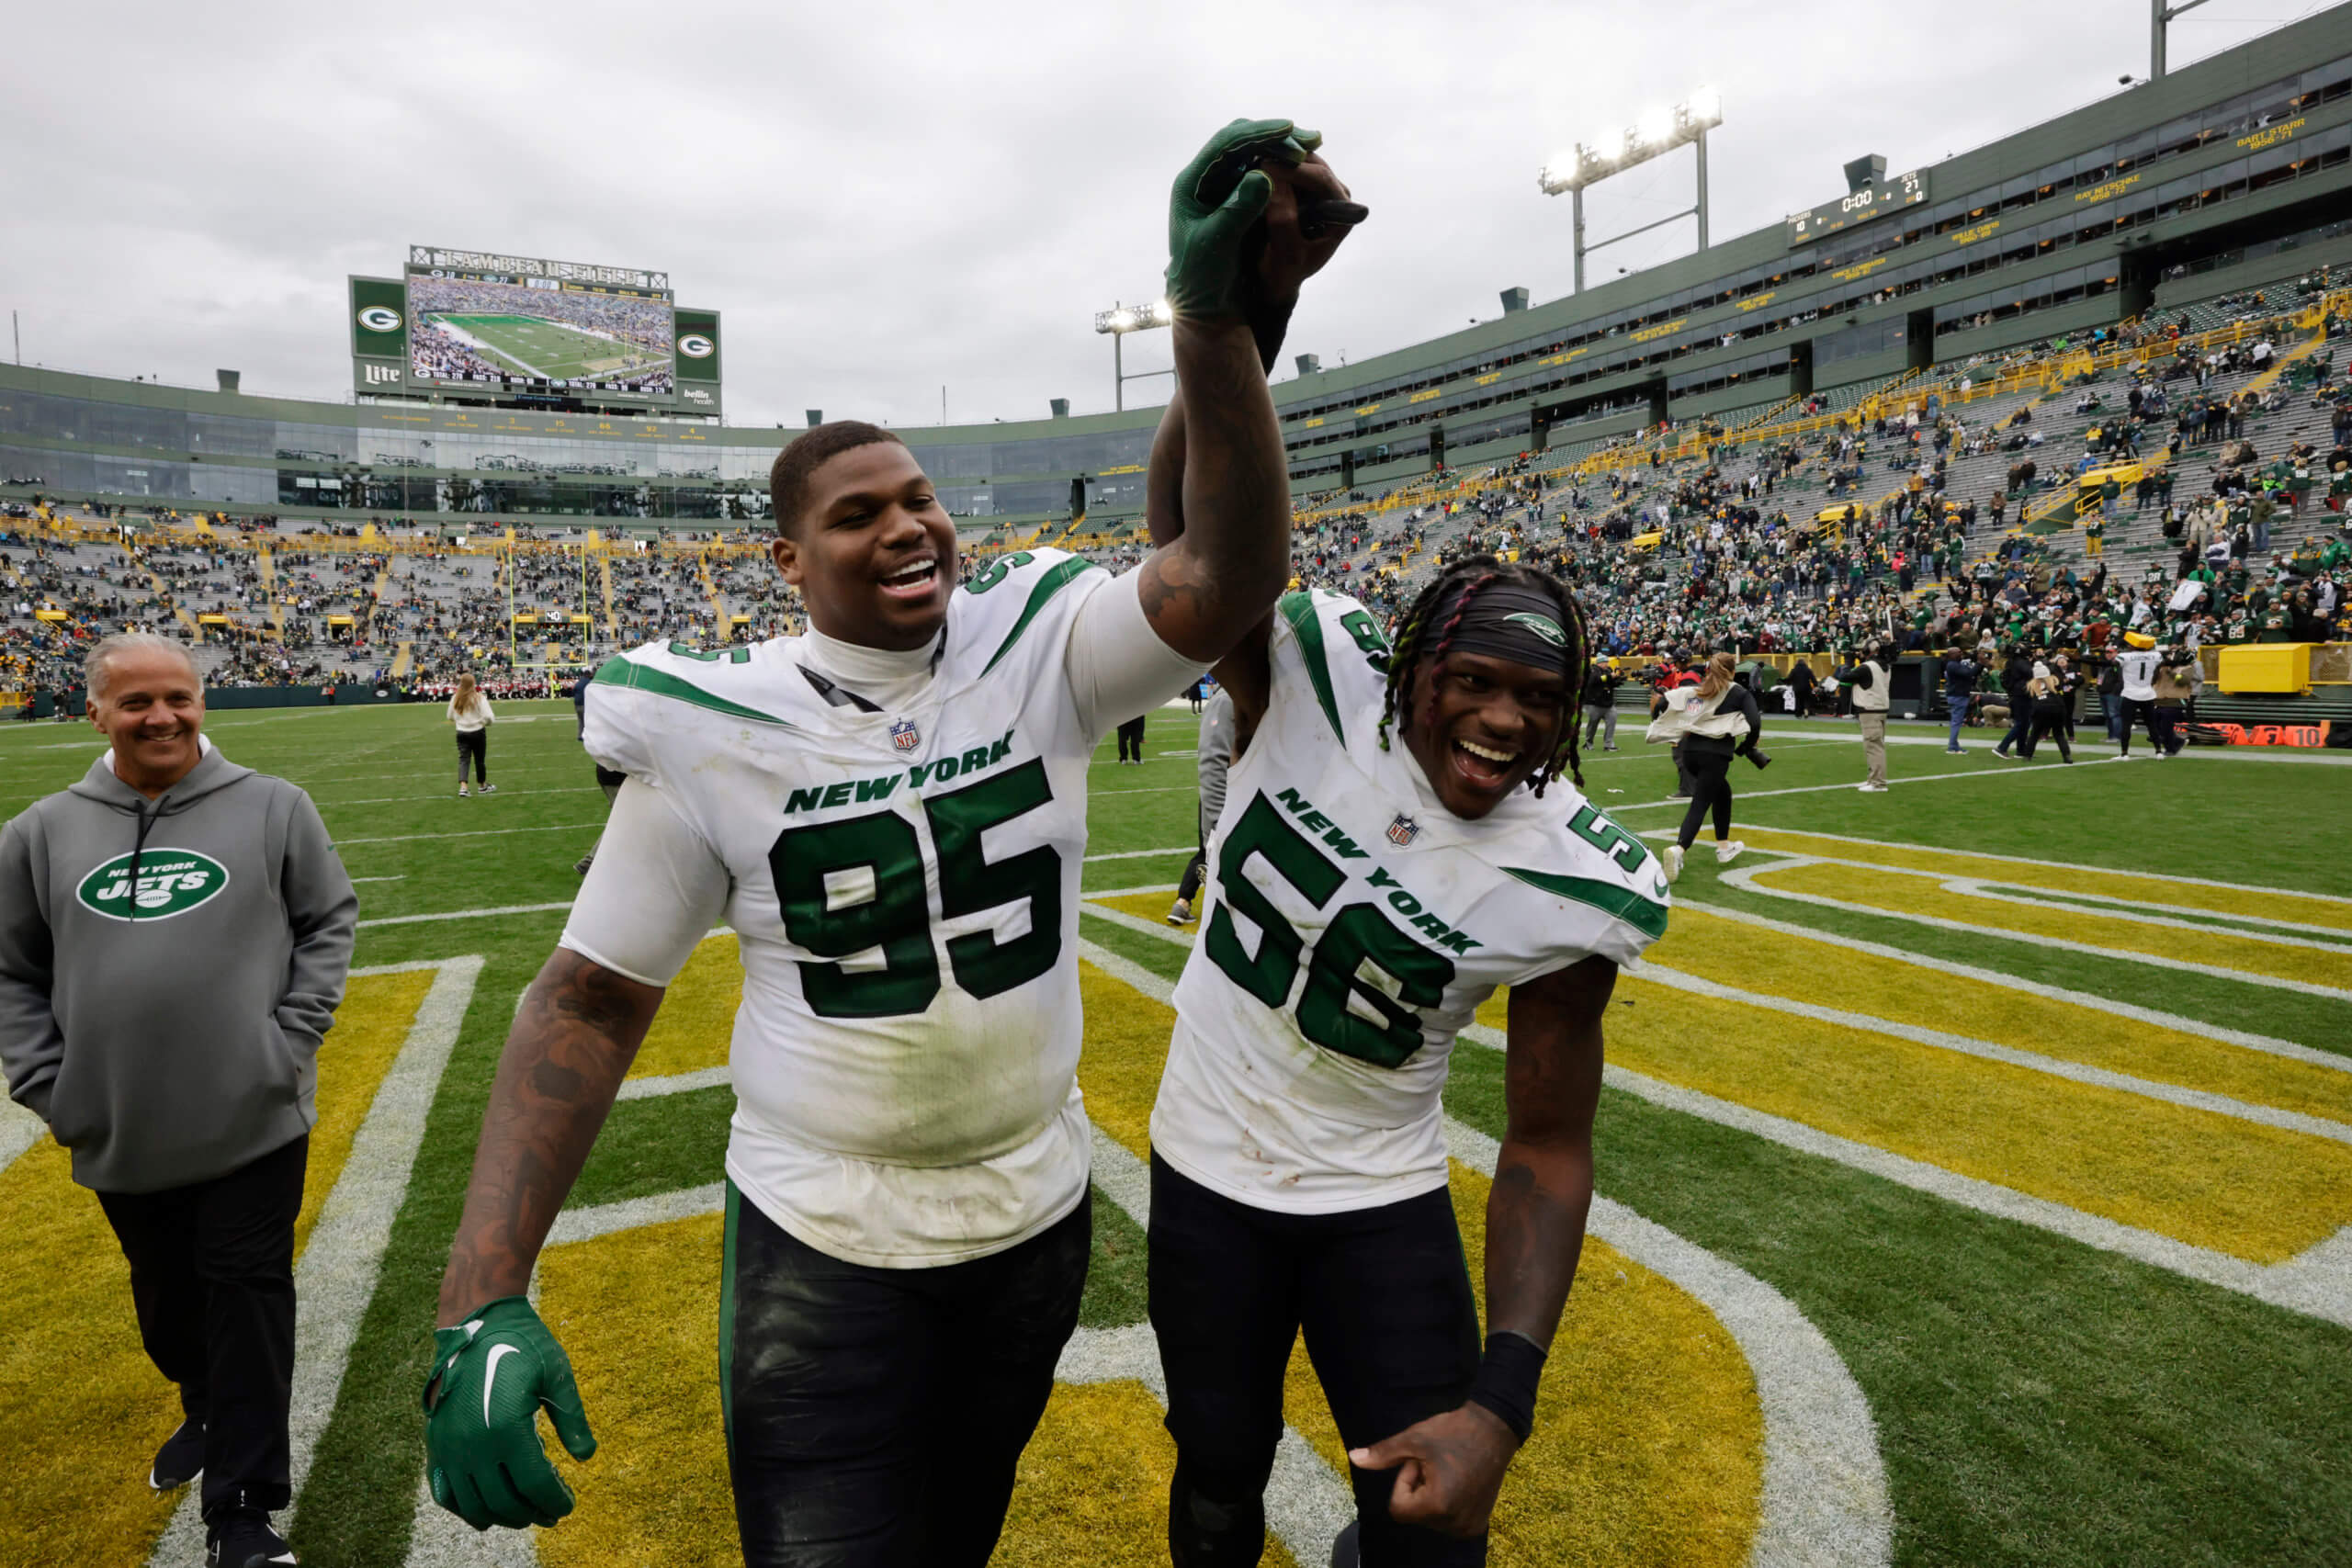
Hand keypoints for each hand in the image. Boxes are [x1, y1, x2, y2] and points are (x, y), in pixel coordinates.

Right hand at [422, 1297, 596, 1530]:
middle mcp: (473, 1445)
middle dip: (532, 1513)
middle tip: (551, 1513)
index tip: (568, 1504)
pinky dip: (464, 1508)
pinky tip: (485, 1510)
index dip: (554, 1500)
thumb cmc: (522, 1345)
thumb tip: (586, 1456)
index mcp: (507, 1428)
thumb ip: (572, 1420)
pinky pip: (445, 1492)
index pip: (534, 1484)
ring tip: (524, 1513)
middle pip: (504, 1502)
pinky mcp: (436, 1443)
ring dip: (501, 1516)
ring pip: (473, 1504)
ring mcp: (450, 1447)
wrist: (476, 1322)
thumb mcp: (557, 1376)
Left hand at [1165, 118, 1312, 320]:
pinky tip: (1305, 165)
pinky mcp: (1238, 196)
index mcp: (1192, 184)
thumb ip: (1237, 210)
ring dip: (1283, 148)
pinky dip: (1284, 165)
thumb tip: (1262, 174)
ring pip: (1254, 152)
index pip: (1225, 145)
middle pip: (1241, 141)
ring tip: (1314, 146)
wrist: (1205, 305)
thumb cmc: (1202, 280)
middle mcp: (1206, 178)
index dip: (1258, 134)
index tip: (1289, 130)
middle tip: (1311, 139)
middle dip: (1275, 137)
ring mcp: (1222, 186)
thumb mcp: (1217, 245)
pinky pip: (1263, 169)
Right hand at [1241, 139, 1362, 369]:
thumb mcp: (1286, 254)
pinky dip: (1268, 158)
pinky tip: (1248, 158)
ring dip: (1273, 153)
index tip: (1263, 166)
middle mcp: (1333, 195)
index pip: (1321, 179)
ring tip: (1248, 154)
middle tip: (1252, 153)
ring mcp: (1315, 187)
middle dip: (1281, 155)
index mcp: (1341, 213)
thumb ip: (1283, 219)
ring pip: (1296, 157)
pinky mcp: (1298, 184)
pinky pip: (1284, 162)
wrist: (1274, 278)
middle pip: (1309, 162)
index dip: (1292, 169)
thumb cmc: (1283, 272)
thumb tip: (1272, 179)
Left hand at [1347, 1402, 1520, 1538]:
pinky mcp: (1478, 1524)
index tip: (1420, 1462)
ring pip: (1430, 1518)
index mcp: (1438, 1505)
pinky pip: (1448, 1521)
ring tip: (1448, 1471)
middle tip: (1436, 1464)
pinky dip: (1447, 1504)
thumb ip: (1383, 1455)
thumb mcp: (1413, 1439)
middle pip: (1415, 1514)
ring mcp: (1469, 1526)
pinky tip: (1459, 1481)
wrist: (1495, 1428)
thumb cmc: (1453, 1431)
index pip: (1398, 1509)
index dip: (1404, 1482)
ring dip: (1432, 1496)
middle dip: (1418, 1489)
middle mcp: (1455, 1523)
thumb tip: (1353, 1458)